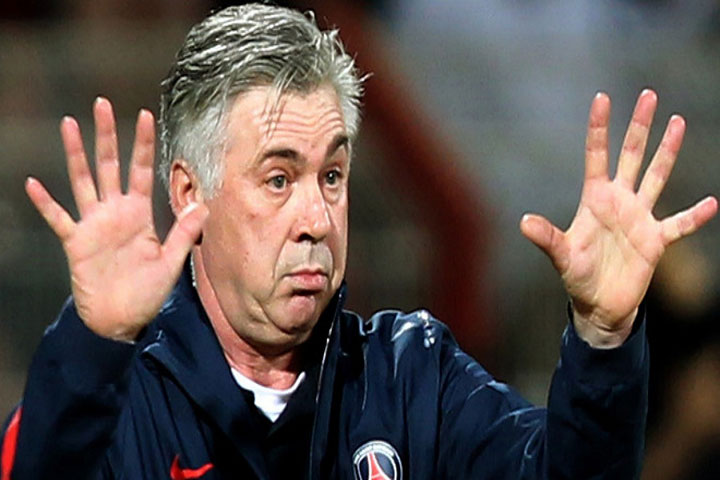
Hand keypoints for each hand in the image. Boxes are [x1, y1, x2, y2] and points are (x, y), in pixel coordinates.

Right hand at [25, 98, 207, 340]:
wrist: (124, 319)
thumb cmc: (149, 291)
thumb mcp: (172, 261)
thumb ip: (185, 233)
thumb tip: (204, 205)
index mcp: (139, 213)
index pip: (141, 171)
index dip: (142, 144)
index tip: (145, 115)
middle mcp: (115, 212)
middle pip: (109, 165)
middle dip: (106, 135)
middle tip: (101, 104)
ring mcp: (94, 225)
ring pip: (83, 181)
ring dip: (75, 154)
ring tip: (69, 124)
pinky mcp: (76, 243)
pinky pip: (59, 219)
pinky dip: (46, 203)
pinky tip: (34, 184)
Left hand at [520, 90, 716, 347]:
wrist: (600, 305)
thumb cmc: (577, 278)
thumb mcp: (561, 256)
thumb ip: (547, 238)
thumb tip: (523, 222)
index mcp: (594, 200)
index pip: (597, 155)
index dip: (599, 128)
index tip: (601, 97)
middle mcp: (619, 202)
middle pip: (631, 155)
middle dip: (639, 126)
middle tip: (648, 94)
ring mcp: (639, 218)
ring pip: (657, 176)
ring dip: (667, 151)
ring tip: (678, 121)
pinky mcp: (656, 240)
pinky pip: (680, 224)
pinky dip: (695, 215)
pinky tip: (712, 203)